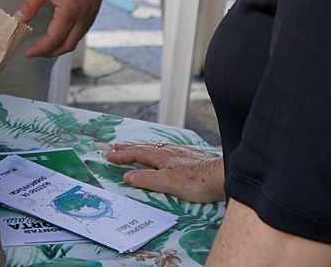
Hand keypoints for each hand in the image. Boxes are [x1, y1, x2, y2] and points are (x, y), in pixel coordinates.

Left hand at [18, 0, 103, 57]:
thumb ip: (30, 3)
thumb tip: (19, 20)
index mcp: (70, 10)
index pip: (54, 40)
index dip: (40, 50)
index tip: (28, 52)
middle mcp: (84, 15)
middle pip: (68, 45)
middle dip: (50, 52)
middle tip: (35, 51)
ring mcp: (92, 12)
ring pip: (77, 39)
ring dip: (61, 45)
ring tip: (45, 43)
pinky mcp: (95, 7)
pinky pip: (83, 29)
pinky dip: (71, 36)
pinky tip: (61, 31)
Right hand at [104, 142, 225, 202]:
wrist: (221, 175)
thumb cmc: (196, 181)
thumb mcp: (167, 183)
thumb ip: (146, 179)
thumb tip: (127, 176)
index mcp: (161, 157)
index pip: (136, 154)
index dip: (122, 155)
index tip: (109, 156)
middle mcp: (169, 151)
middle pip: (144, 147)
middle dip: (128, 147)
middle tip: (115, 146)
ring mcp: (180, 152)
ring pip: (155, 147)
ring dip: (141, 147)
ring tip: (133, 147)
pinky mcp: (190, 155)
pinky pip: (166, 149)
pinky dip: (156, 149)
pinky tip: (161, 151)